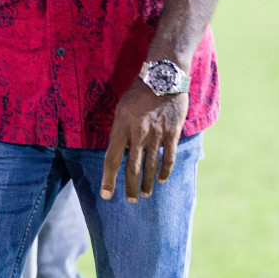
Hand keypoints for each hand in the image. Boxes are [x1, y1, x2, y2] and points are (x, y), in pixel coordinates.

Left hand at [100, 79, 188, 201]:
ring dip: (146, 183)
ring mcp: (156, 134)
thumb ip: (120, 130)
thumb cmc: (138, 92)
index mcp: (121, 126)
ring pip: (150, 165)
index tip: (106, 194)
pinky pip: (168, 157)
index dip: (108, 178)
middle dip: (129, 187)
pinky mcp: (172, 133)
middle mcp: (138, 133)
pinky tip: (160, 180)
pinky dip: (164, 171)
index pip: (112, 159)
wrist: (163, 76)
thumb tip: (118, 150)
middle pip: (132, 167)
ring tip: (143, 194)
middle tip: (130, 201)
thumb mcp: (121, 108)